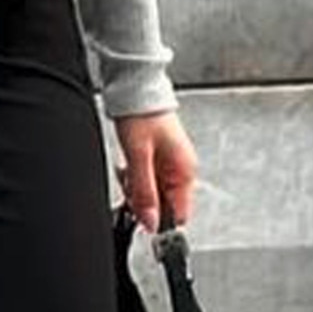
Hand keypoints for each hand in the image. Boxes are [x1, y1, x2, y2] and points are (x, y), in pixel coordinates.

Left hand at [114, 107, 197, 235]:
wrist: (134, 89)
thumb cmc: (141, 115)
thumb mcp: (138, 157)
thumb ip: (144, 192)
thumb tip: (150, 222)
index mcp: (184, 171)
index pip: (179, 214)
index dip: (158, 220)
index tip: (140, 216)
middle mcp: (181, 170)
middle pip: (164, 206)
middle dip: (143, 202)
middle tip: (129, 184)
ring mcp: (169, 165)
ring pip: (153, 194)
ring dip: (136, 189)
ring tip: (127, 169)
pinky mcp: (157, 160)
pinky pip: (147, 181)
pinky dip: (134, 179)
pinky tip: (128, 166)